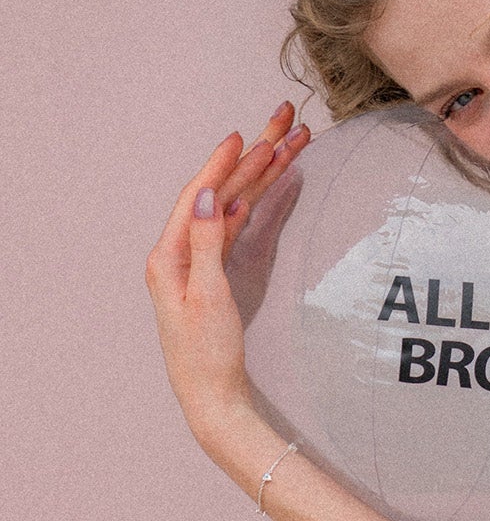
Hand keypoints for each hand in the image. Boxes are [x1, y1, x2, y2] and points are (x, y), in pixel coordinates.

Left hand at [145, 102, 311, 447]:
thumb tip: (210, 196)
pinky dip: (255, 203)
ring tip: (288, 145)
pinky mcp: (218, 276)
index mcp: (170, 255)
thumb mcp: (208, 297)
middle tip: (282, 123)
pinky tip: (266, 188)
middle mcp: (181, 253)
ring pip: (234, 206)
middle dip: (254, 158)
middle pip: (222, 192)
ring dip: (260, 176)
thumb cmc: (206, 355)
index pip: (200, 195)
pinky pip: (237, 228)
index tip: (246, 134)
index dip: (223, 163)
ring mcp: (200, 263)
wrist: (213, 396)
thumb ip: (207, 243)